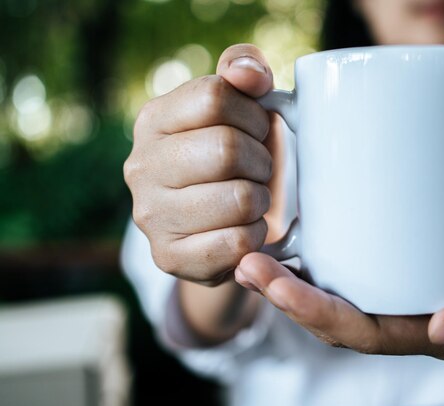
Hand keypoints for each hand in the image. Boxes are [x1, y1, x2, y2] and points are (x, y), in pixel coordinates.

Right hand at [124, 44, 277, 285]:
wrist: (215, 224)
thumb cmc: (235, 156)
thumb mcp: (240, 104)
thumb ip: (245, 68)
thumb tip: (249, 75)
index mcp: (153, 120)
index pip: (216, 96)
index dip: (253, 114)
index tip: (257, 131)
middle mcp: (140, 167)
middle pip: (227, 149)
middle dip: (261, 161)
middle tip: (258, 171)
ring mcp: (150, 216)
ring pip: (239, 198)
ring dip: (261, 200)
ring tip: (251, 199)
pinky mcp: (169, 257)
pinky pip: (236, 243)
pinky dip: (255, 236)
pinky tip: (245, 230)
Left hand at [234, 223, 443, 358]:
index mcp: (421, 333)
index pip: (361, 334)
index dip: (318, 316)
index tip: (282, 287)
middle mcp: (393, 320)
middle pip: (330, 319)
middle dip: (285, 297)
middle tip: (249, 266)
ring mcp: (383, 295)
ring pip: (325, 298)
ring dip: (281, 282)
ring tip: (247, 256)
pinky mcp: (378, 268)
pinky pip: (334, 274)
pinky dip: (299, 263)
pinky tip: (272, 241)